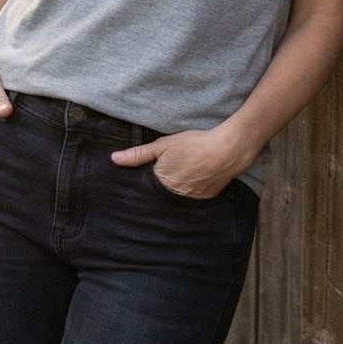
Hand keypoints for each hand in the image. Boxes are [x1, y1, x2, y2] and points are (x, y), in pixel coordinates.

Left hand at [109, 128, 246, 200]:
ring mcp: (192, 198)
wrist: (229, 149)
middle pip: (160, 196)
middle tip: (165, 176)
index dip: (143, 185)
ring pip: (176, 199)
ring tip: (179, 178)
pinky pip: (192, 198)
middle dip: (157, 190)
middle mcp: (176, 195)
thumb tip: (114, 159)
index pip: (145, 190)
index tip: (141, 181)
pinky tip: (192, 181)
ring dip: (174, 192)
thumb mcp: (163, 145)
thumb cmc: (194, 144)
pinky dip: (189, 192)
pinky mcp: (206, 198)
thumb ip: (138, 154)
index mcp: (161, 182)